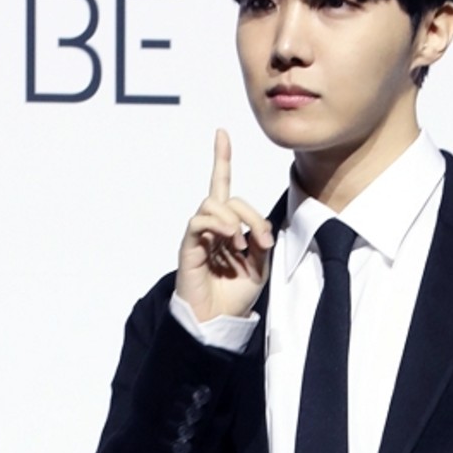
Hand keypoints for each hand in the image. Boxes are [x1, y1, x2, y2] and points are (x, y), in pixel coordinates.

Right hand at [174, 128, 274, 321]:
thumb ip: (260, 239)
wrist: (218, 319)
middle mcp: (212, 225)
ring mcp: (199, 234)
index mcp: (228, 225)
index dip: (221, 159)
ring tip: (242, 243)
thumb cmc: (236, 292)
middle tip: (262, 239)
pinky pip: (200, 220)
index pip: (223, 186)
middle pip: (229, 196)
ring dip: (235, 219)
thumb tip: (260, 226)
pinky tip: (231, 241)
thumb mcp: (260, 264)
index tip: (221, 133)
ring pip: (214, 203)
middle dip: (251, 214)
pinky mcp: (189, 245)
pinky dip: (219, 225)